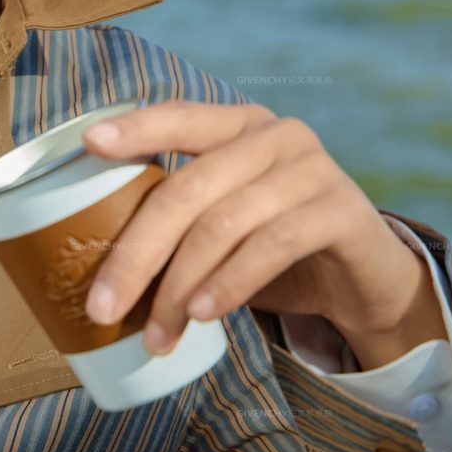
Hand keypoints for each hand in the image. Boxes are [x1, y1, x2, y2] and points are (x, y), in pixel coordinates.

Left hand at [81, 100, 447, 368]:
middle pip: (188, 188)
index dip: (135, 128)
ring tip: (156, 333)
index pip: (179, 117)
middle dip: (137, 252)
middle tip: (101, 306)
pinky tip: (204, 314)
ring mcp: (311, 169)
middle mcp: (276, 135)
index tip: (88, 144)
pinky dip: (230, 284)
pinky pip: (271, 246)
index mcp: (238, 126)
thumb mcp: (224, 223)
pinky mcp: (340, 211)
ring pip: (223, 224)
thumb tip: (96, 271)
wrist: (363, 279)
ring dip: (180, 287)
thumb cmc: (273, 249)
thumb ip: (179, 223)